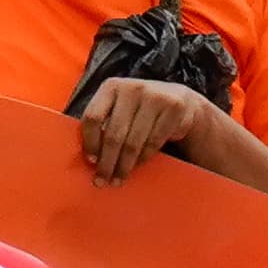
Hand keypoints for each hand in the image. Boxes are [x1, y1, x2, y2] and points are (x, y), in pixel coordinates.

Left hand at [75, 76, 221, 184]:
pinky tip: (136, 166)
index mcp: (111, 86)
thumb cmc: (139, 108)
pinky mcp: (173, 109)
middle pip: (113, 134)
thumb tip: (89, 156)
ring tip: (118, 179)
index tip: (91, 161)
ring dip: (124, 166)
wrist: (178, 99)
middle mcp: (131, 89)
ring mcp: (154, 97)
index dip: (90, 142)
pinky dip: (142, 159)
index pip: (93, 117)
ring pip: (134, 142)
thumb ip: (104, 121)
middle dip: (107, 162)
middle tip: (102, 180)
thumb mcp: (119, 106)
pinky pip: (153, 143)